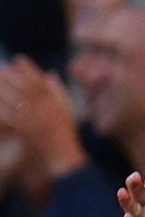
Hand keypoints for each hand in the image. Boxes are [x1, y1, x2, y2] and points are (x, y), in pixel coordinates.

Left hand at [0, 55, 86, 179]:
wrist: (63, 158)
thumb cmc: (65, 135)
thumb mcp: (67, 110)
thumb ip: (59, 92)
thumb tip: (51, 74)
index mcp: (56, 104)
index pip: (41, 82)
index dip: (29, 69)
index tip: (18, 59)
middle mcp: (46, 110)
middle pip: (25, 88)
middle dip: (12, 76)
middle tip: (0, 67)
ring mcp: (36, 121)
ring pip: (15, 101)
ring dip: (3, 90)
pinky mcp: (26, 131)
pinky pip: (9, 118)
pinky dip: (1, 110)